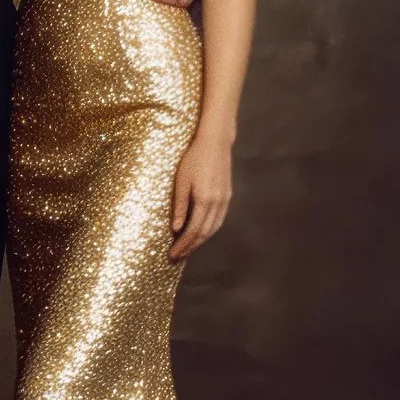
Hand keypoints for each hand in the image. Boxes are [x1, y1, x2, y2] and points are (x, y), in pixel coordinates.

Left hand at [170, 136, 232, 257]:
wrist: (215, 143)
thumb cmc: (193, 158)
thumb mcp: (181, 181)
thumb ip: (180, 205)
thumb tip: (176, 229)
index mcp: (205, 199)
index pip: (193, 230)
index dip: (183, 245)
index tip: (172, 254)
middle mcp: (217, 203)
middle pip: (204, 233)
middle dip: (190, 247)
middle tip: (177, 257)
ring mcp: (225, 200)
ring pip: (213, 228)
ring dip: (200, 241)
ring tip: (187, 248)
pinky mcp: (227, 196)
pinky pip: (218, 220)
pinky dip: (209, 231)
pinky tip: (200, 233)